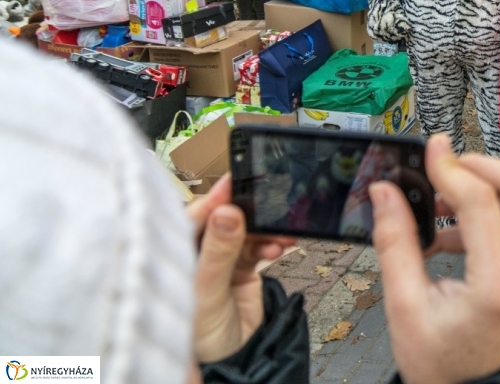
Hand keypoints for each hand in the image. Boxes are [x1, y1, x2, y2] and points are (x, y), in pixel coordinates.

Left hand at [188, 174, 293, 362]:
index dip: (217, 196)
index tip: (238, 179)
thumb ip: (217, 251)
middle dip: (251, 213)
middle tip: (270, 204)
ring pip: (248, 231)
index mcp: (178, 251)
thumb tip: (226, 212)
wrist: (230, 360)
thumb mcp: (206, 291)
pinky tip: (280, 248)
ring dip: (267, 230)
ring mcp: (222, 259)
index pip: (196, 215)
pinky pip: (260, 246)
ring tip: (281, 235)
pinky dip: (273, 244)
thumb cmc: (198, 334)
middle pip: (227, 218)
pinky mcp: (243, 267)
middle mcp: (199, 251)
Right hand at [371, 134, 499, 383]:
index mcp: (497, 284)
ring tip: (435, 204)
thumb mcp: (405, 307)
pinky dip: (485, 213)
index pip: (481, 202)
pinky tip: (445, 236)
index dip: (451, 167)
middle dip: (480, 165)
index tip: (428, 148)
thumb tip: (384, 191)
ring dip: (482, 188)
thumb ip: (395, 243)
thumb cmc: (441, 365)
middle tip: (442, 165)